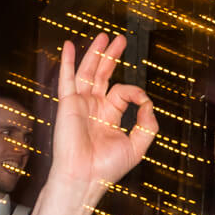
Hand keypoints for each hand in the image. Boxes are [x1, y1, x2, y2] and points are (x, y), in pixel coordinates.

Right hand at [47, 33, 158, 197]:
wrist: (84, 177)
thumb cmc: (106, 168)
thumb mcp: (137, 146)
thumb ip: (147, 124)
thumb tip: (147, 103)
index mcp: (109, 117)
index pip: (123, 92)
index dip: (135, 92)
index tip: (141, 100)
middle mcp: (94, 108)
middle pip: (104, 76)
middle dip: (112, 57)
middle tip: (119, 41)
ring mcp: (81, 105)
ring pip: (88, 73)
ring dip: (95, 53)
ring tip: (104, 37)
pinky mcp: (68, 104)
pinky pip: (67, 79)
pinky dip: (68, 62)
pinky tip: (69, 46)